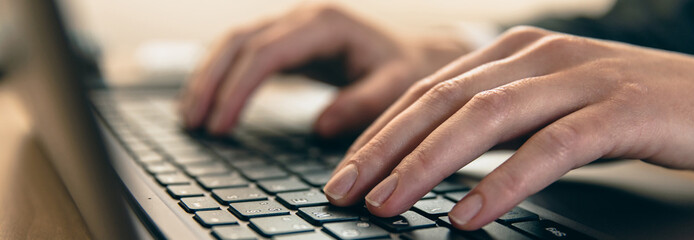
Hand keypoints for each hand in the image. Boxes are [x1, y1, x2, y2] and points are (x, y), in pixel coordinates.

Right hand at [179, 4, 466, 136]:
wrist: (414, 54)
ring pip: (234, 44)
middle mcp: (303, 17)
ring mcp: (292, 27)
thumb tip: (322, 125)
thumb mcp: (396, 86)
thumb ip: (363, 102)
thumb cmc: (406, 69)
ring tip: (190, 116)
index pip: (267, 52)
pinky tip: (209, 102)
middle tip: (194, 122)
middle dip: (211, 82)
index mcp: (326, 24)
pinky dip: (222, 77)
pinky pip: (245, 54)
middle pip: (240, 41)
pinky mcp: (288, 42)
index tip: (222, 125)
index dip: (238, 89)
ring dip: (208, 78)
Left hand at [323, 26, 693, 229]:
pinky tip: (468, 215)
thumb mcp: (547, 105)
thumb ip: (496, 119)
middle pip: (442, 101)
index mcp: (513, 51)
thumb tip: (433, 160)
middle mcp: (537, 55)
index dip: (380, 132)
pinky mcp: (620, 109)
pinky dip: (504, 182)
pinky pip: (550, 148)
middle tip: (344, 190)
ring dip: (428, 165)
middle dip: (386, 148)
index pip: (428, 90)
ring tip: (388, 205)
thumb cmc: (625, 107)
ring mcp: (579, 77)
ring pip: (486, 118)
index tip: (345, 172)